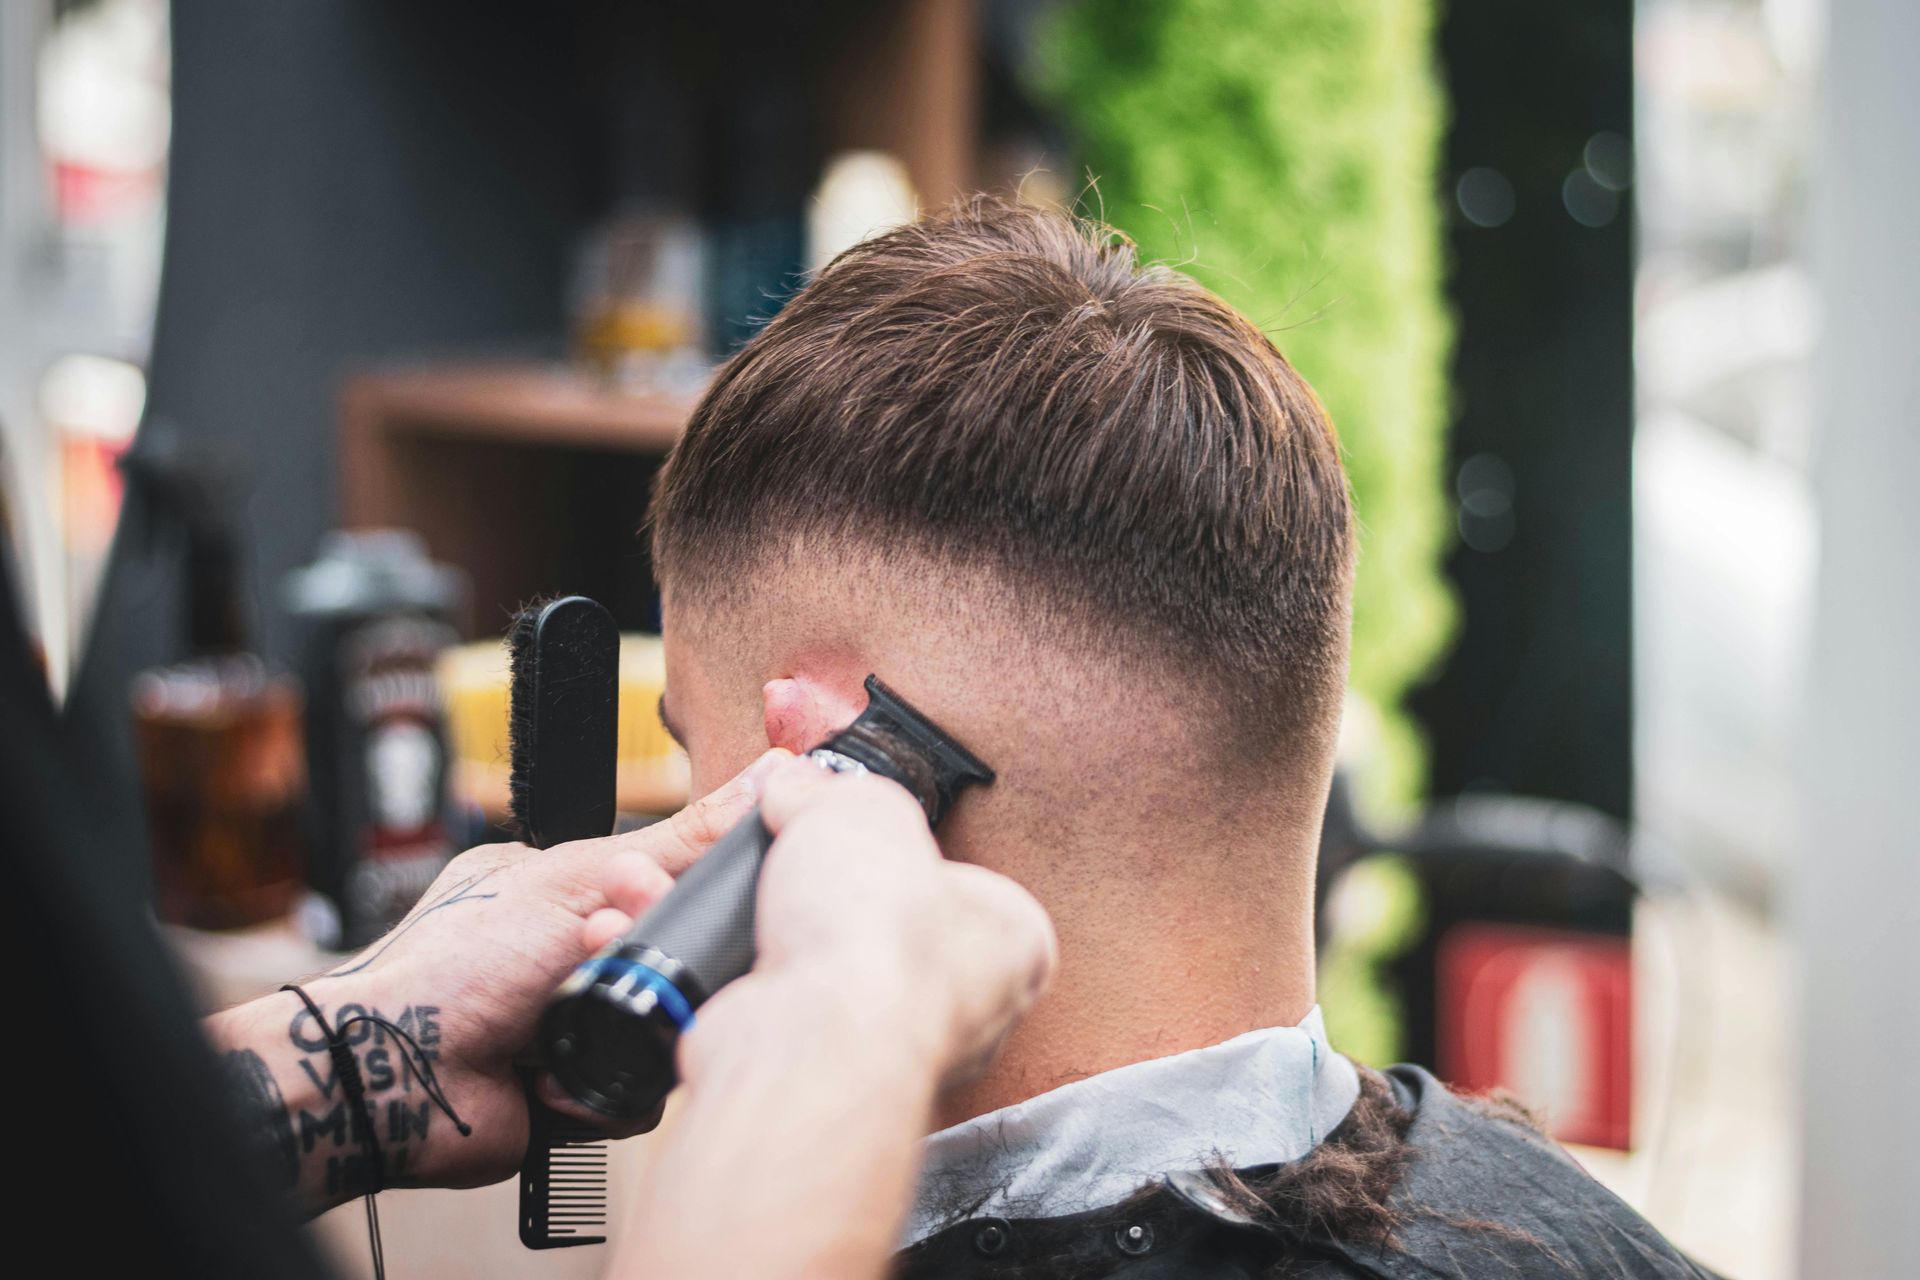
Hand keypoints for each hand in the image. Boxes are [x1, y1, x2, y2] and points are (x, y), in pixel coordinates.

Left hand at [205, 749, 785, 1214]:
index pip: (666, 883)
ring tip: (563, 1018)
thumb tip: (771, 773)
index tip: (651, 893)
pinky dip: (605, 1088)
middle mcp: (576, 958)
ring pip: (667, 1027)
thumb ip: (683, 837)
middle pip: (674, 958)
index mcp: (570, 892)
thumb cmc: (456, 963)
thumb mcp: (582, 878)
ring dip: (622, 1027)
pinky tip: (555, 1074)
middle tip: (592, 952)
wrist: (394, 1073)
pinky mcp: (586, 1092)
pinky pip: (644, 1092)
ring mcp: (580, 1025)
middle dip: (641, 962)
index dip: (671, 892)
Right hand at [604, 760, 1054, 1279]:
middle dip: (833, 894)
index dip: (899, 847)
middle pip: (886, 923)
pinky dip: (757, 983)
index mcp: (1013, 942)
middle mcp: (969, 1010)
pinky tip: (746, 960)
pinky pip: (786, 1011)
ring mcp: (896, 1051)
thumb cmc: (873, 935)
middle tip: (802, 870)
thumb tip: (797, 789)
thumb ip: (835, 790)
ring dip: (787, 937)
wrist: (806, 1039)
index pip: (958, 879)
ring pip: (832, 971)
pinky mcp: (824, 1077)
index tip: (856, 833)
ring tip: (767, 911)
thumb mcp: (865, 806)